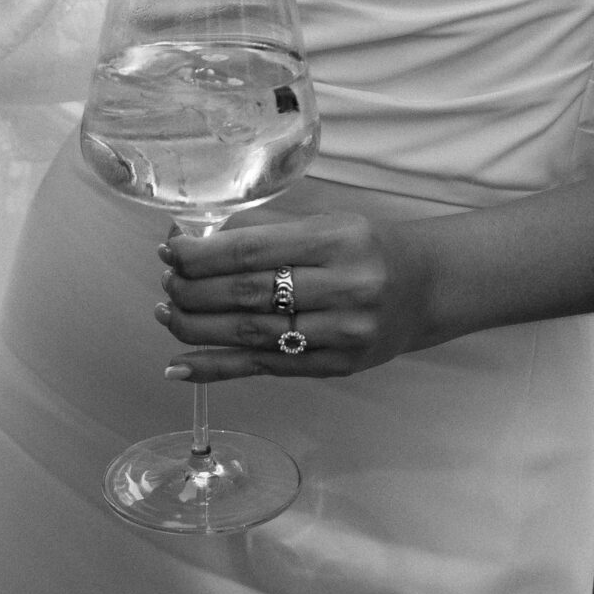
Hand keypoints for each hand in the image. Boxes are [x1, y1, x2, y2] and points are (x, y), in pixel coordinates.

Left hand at [157, 214, 436, 383]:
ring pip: (250, 334)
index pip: (253, 250)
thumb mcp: (328, 224)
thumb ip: (269, 233)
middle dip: (194, 289)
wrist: (426, 286)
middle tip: (166, 282)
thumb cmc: (367, 248)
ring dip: (197, 327)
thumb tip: (196, 241)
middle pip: (247, 294)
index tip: (170, 250)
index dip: (202, 254)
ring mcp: (341, 333)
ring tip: (167, 315)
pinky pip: (263, 368)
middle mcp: (343, 287)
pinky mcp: (335, 367)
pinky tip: (179, 364)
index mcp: (337, 240)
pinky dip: (216, 367)